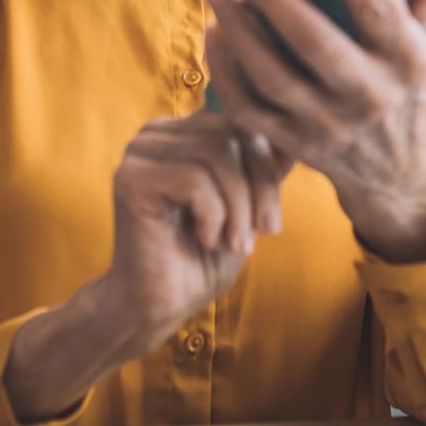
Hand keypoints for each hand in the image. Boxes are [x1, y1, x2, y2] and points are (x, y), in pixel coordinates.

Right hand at [97, 112, 290, 335]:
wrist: (160, 305)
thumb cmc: (202, 258)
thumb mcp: (247, 207)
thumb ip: (264, 169)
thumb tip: (294, 139)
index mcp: (182, 132)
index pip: (241, 120)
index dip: (268, 164)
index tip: (272, 219)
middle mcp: (157, 134)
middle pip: (232, 134)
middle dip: (260, 186)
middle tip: (265, 232)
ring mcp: (139, 153)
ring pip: (218, 155)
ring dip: (239, 207)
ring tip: (236, 244)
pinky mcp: (131, 178)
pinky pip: (195, 180)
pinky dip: (214, 216)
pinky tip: (206, 240)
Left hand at [204, 0, 425, 262]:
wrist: (398, 174)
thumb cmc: (408, 89)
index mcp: (409, 58)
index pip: (378, 7)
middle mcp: (371, 94)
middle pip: (314, 41)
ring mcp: (328, 124)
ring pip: (272, 76)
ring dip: (238, 29)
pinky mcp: (295, 144)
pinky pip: (249, 107)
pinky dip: (226, 70)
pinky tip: (216, 32)